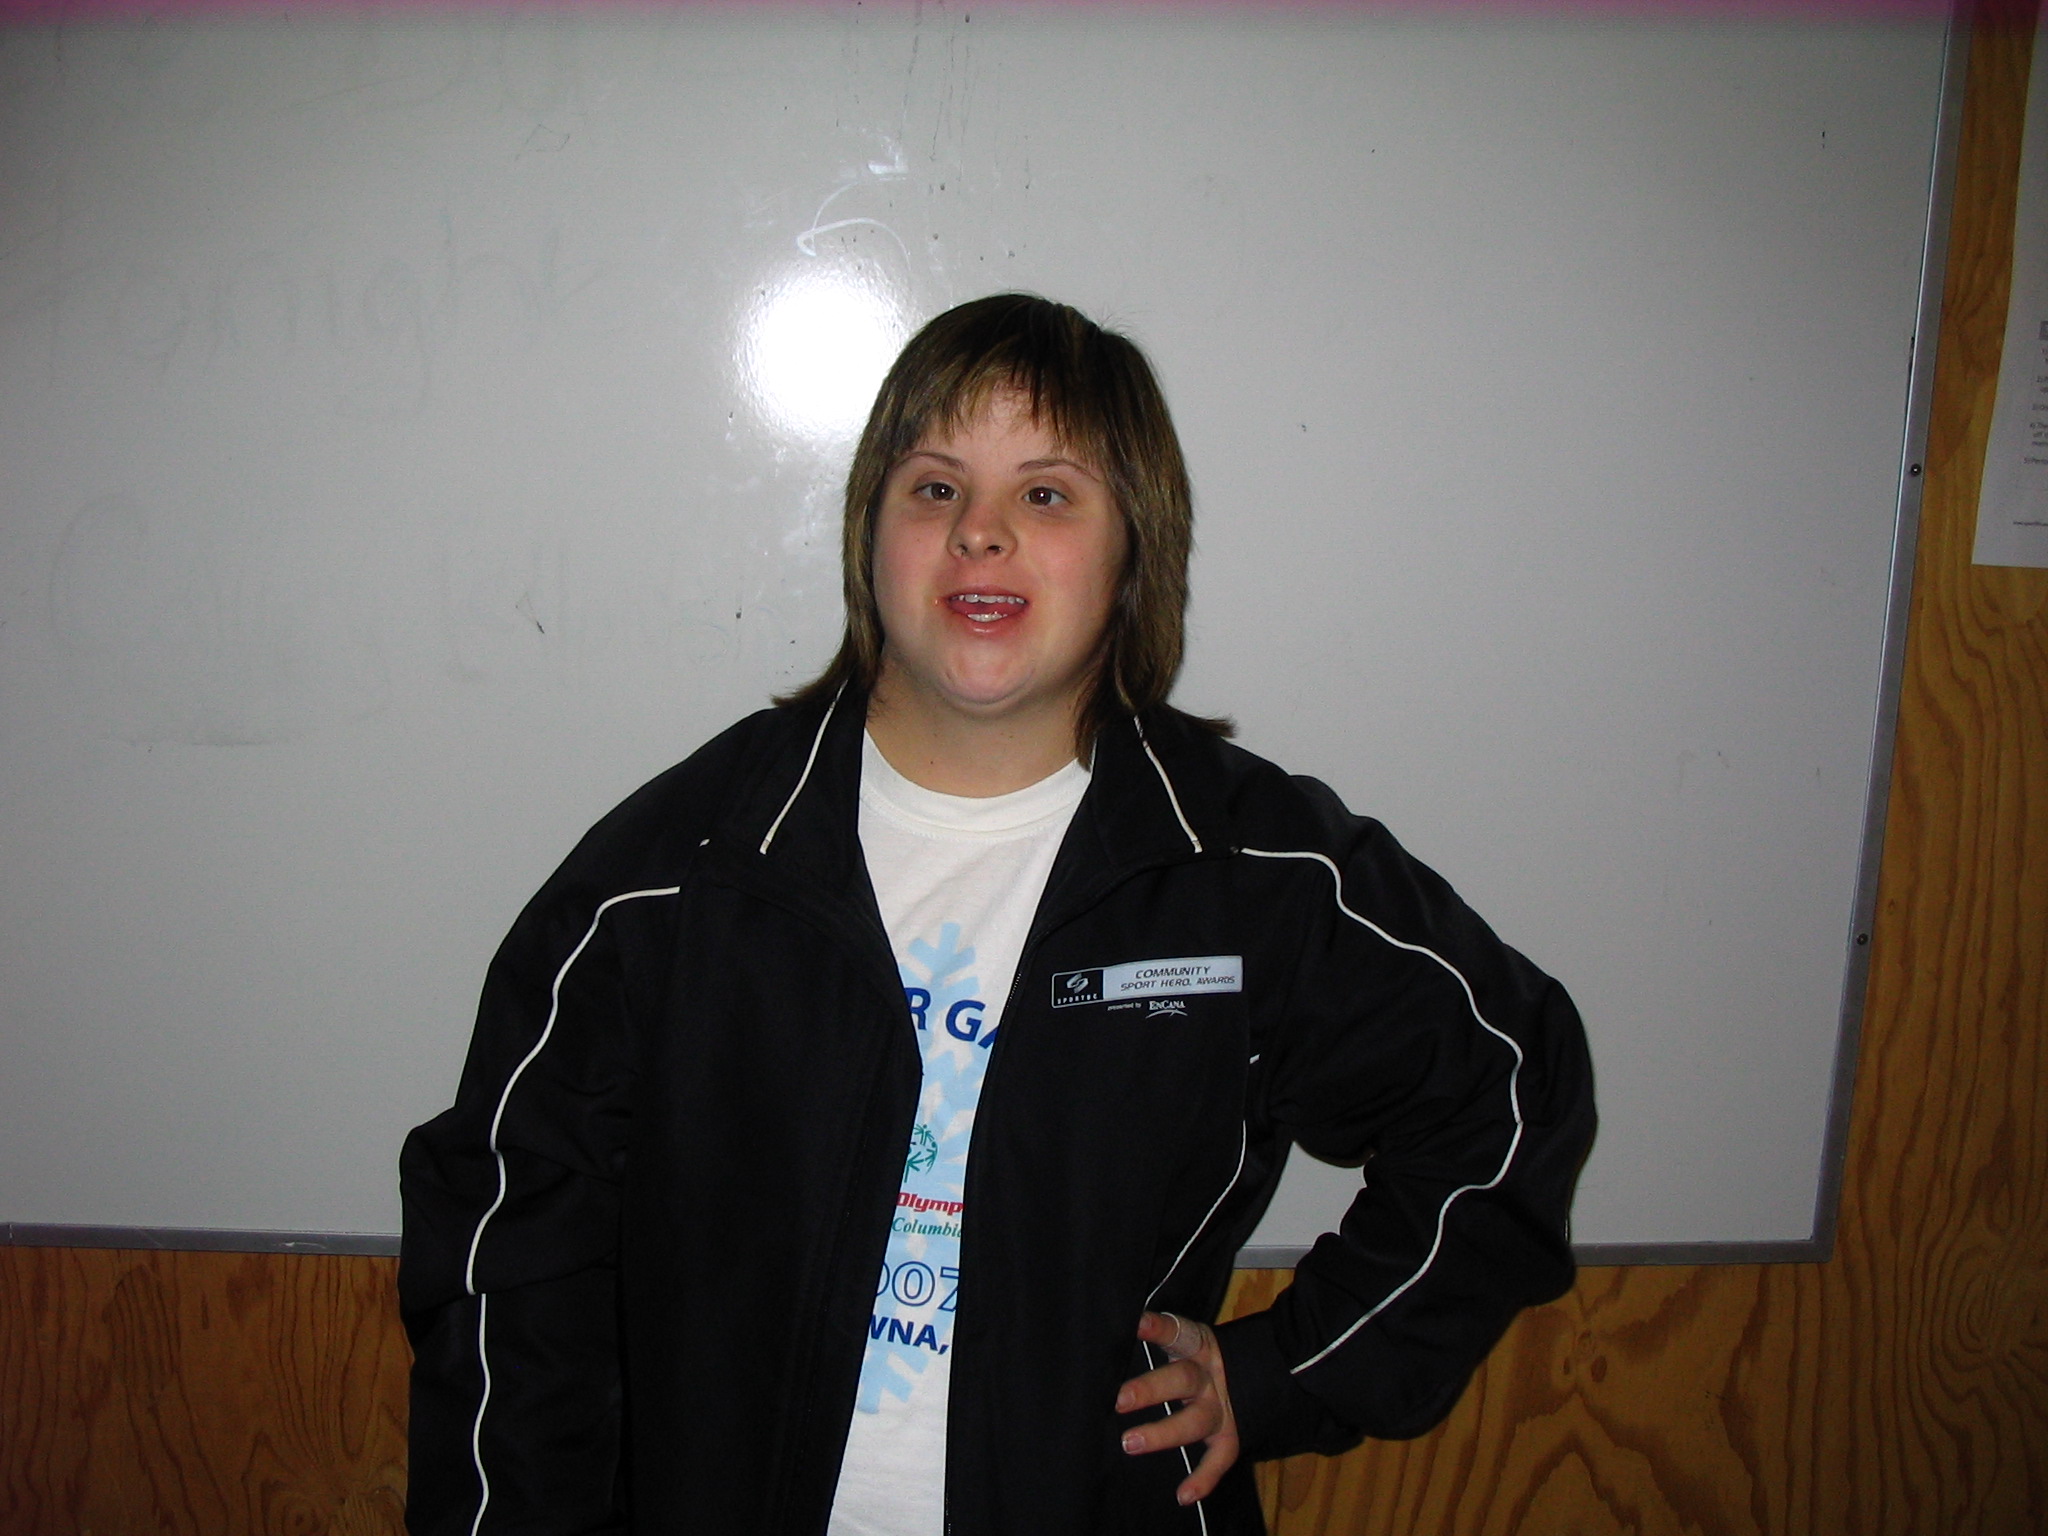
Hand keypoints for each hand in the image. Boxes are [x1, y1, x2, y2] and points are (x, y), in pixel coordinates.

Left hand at [1115, 1310, 1239, 1505]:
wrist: (1261, 1374)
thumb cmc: (1202, 1359)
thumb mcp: (1187, 1341)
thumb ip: (1159, 1338)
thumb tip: (1114, 1335)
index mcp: (1197, 1346)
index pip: (1178, 1332)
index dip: (1158, 1328)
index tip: (1136, 1324)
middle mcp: (1209, 1376)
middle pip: (1182, 1379)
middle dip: (1151, 1389)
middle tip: (1120, 1400)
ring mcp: (1222, 1407)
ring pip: (1195, 1420)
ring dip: (1163, 1433)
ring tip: (1130, 1443)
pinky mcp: (1231, 1435)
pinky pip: (1219, 1459)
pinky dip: (1204, 1479)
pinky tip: (1184, 1495)